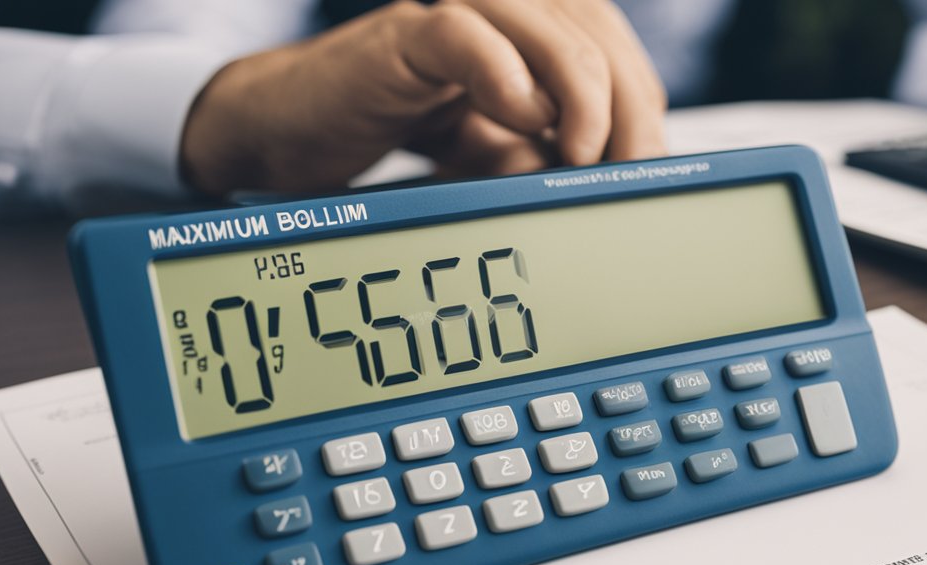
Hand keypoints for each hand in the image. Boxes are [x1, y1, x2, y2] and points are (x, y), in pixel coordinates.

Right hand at [180, 0, 666, 196]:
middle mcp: (492, 23)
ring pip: (547, 22)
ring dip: (583, 90)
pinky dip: (505, 75)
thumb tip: (586, 181)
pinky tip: (524, 116)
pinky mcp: (400, 42)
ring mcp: (447, 26)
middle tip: (629, 167)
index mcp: (518, 47)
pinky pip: (464, 36)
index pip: (609, 52)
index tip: (650, 170)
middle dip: (628, 102)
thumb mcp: (473, 164)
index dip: (641, 105)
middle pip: (594, 29)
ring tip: (583, 151)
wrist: (276, 137)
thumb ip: (527, 164)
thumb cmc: (374, 143)